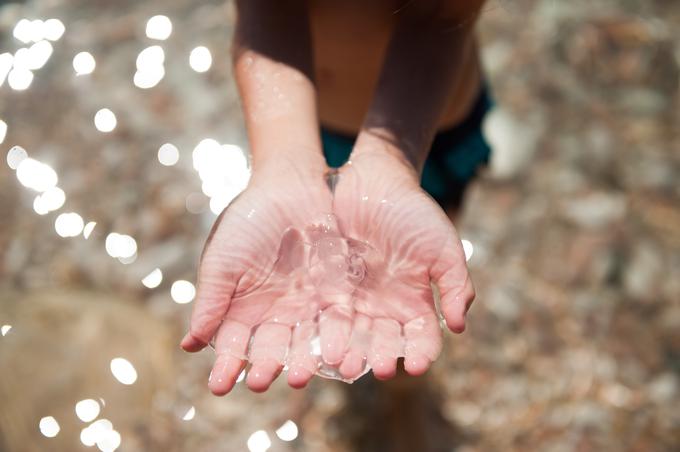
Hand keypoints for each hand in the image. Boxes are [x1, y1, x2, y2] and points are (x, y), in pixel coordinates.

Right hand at [181, 158, 336, 393]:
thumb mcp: (223, 260)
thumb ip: (211, 301)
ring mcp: (308, 306)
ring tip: (297, 377)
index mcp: (245, 310)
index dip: (228, 364)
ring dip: (302, 360)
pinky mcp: (337, 294)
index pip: (235, 344)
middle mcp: (277, 315)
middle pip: (272, 348)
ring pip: (306, 341)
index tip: (219, 386)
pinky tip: (338, 356)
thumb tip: (189, 345)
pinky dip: (339, 339)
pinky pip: (339, 321)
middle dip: (266, 366)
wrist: (289, 186)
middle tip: (261, 384)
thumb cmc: (248, 220)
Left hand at [331, 151, 474, 379]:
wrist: (374, 182)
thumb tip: (460, 328)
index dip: (421, 352)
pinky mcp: (329, 288)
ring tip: (348, 365)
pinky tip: (320, 344)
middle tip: (380, 370)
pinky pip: (326, 315)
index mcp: (416, 302)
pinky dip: (324, 332)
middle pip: (386, 341)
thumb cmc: (414, 212)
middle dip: (384, 356)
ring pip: (354, 334)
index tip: (417, 365)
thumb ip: (455, 284)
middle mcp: (385, 307)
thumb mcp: (443, 246)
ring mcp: (356, 299)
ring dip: (352, 351)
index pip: (421, 336)